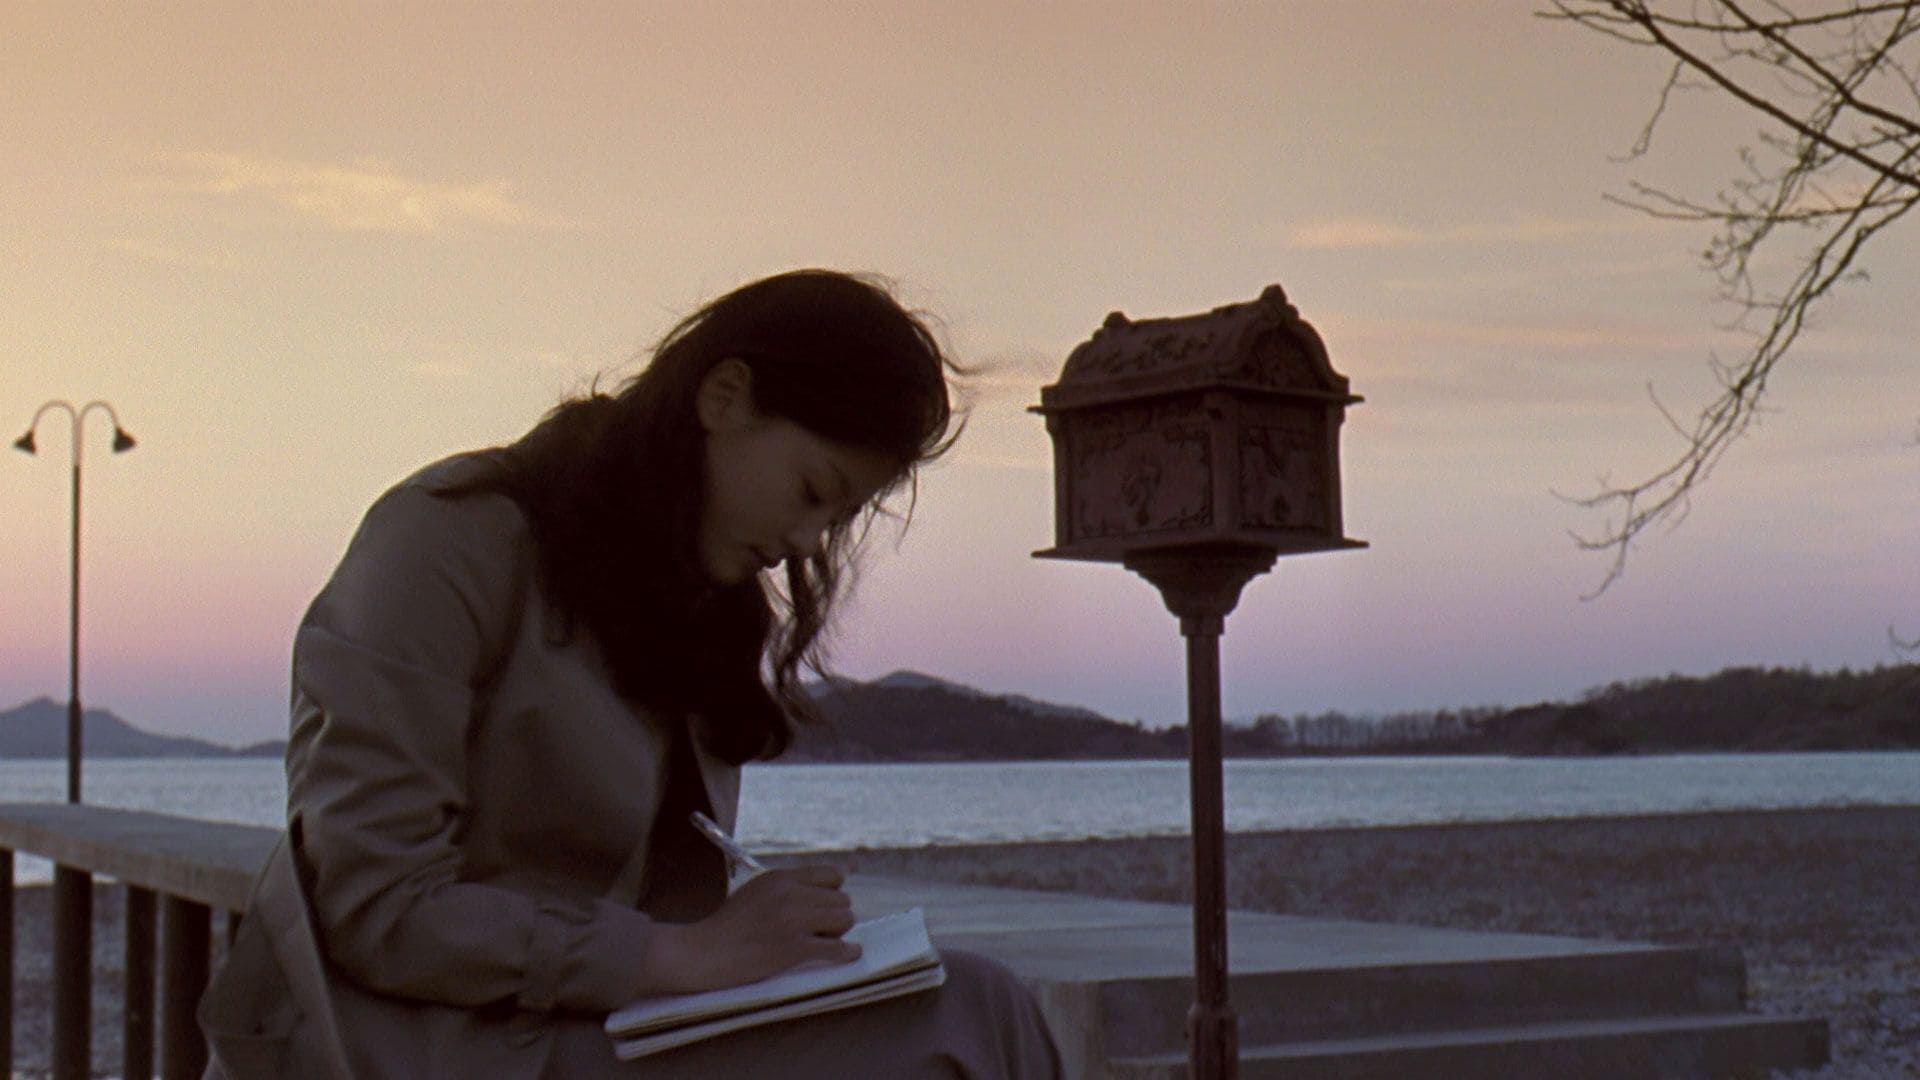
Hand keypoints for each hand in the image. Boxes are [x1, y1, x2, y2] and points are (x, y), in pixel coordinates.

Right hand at [647, 865, 860, 993]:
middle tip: (818, 931)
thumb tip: (822, 896)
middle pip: (842, 899)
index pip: (832, 875)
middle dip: (834, 916)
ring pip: (844, 919)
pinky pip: (838, 947)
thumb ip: (786, 889)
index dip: (832, 893)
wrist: (702, 953)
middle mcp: (789, 893)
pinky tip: (850, 954)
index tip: (823, 908)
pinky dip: (847, 953)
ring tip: (820, 942)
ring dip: (838, 933)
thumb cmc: (727, 927)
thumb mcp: (756, 891)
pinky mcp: (793, 948)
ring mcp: (792, 920)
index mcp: (781, 877)